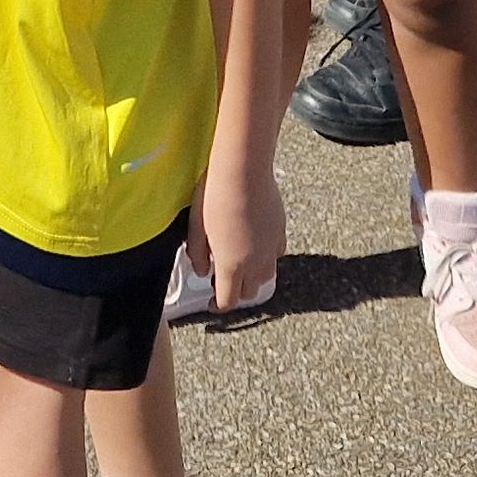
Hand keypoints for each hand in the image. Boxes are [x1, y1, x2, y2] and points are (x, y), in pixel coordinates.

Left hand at [193, 158, 284, 317]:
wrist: (243, 171)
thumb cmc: (214, 196)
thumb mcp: (195, 227)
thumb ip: (196, 254)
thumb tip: (202, 271)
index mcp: (231, 266)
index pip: (228, 300)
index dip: (217, 304)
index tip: (211, 302)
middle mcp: (255, 263)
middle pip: (248, 293)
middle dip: (235, 291)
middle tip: (221, 278)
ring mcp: (271, 248)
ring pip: (265, 277)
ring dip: (252, 277)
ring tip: (240, 262)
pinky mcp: (280, 232)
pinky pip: (276, 255)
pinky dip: (267, 258)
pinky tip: (256, 245)